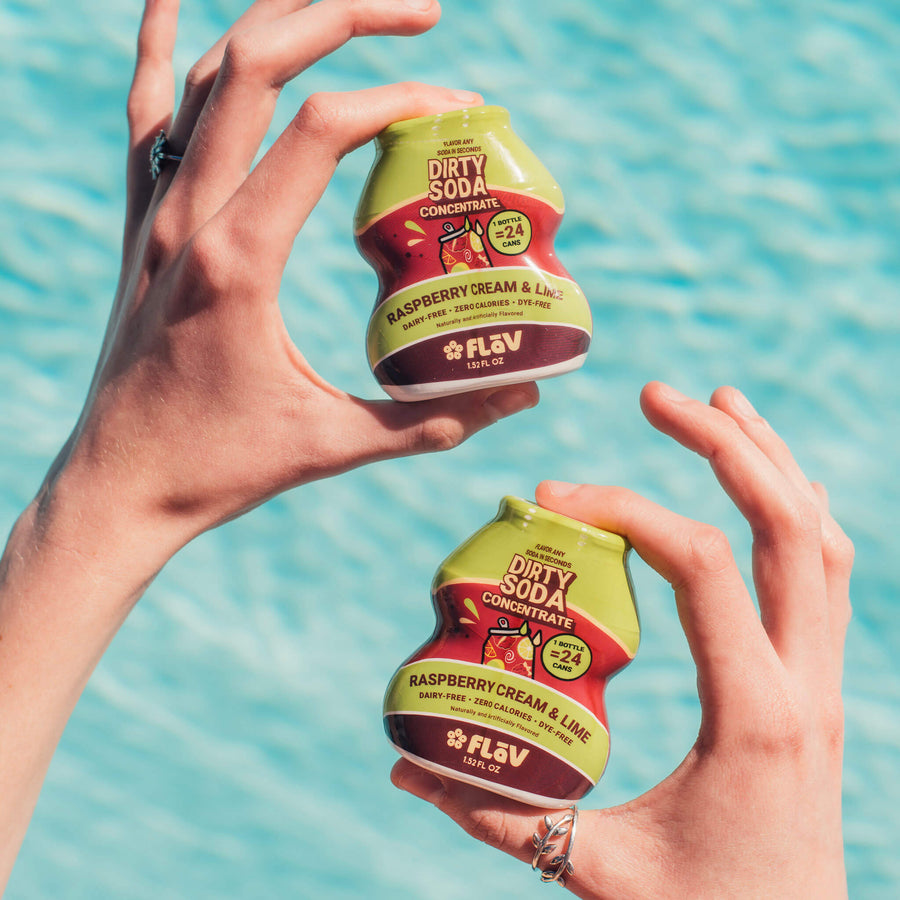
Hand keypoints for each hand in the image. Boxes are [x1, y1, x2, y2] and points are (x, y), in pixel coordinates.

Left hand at [0, 0, 536, 886]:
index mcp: (237, 262)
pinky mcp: (138, 229)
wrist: (117, 487)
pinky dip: (156, 48)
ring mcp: (152, 216)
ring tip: (347, 8)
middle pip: (256, 63)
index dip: (400, 101)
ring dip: (276, 22)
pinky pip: (142, 116)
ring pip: (202, 75)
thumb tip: (521, 396)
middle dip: (344, 14)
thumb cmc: (218, 469)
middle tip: (424, 17)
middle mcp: (185, 218)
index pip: (322, 131)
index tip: (456, 110)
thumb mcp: (335, 445)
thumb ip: (435, 420)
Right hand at [392, 381, 852, 898]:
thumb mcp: (598, 869)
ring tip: (721, 402)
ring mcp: (827, 680)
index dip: (628, 510)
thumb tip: (407, 767)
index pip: (700, 566)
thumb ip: (500, 814)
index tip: (556, 497)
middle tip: (657, 393)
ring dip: (771, 459)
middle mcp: (807, 683)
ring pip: (820, 537)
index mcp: (755, 714)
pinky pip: (825, 574)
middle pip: (785, 522)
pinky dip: (796, 509)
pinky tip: (765, 479)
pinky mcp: (824, 686)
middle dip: (723, 441)